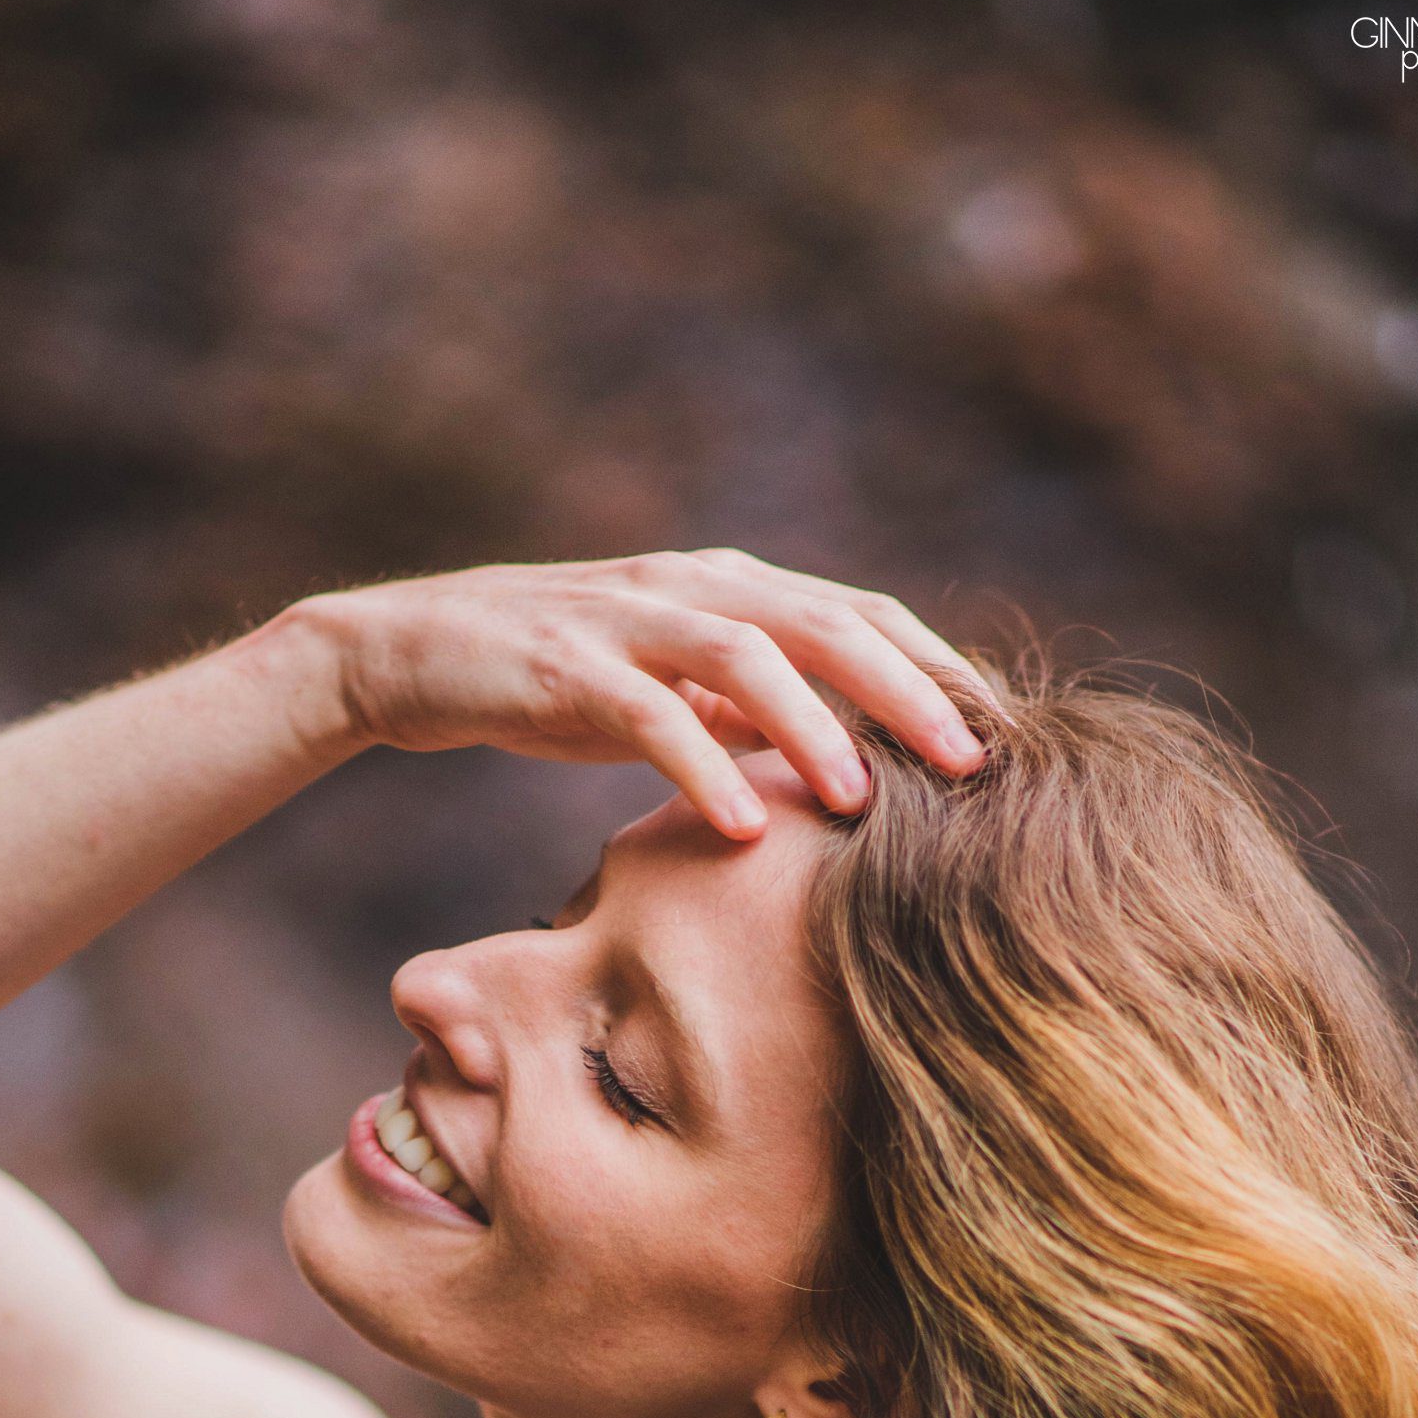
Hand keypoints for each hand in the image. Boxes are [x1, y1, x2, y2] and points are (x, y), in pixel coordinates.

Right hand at [295, 554, 990, 841]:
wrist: (412, 653)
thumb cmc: (555, 680)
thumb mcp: (674, 693)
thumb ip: (755, 713)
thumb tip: (852, 761)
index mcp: (733, 587)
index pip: (864, 615)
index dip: (939, 670)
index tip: (1005, 738)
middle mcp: (695, 587)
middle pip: (830, 625)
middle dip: (910, 694)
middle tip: (977, 767)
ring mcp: (631, 620)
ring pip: (750, 657)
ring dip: (816, 728)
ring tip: (864, 799)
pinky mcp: (568, 667)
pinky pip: (649, 716)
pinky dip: (702, 769)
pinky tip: (742, 830)